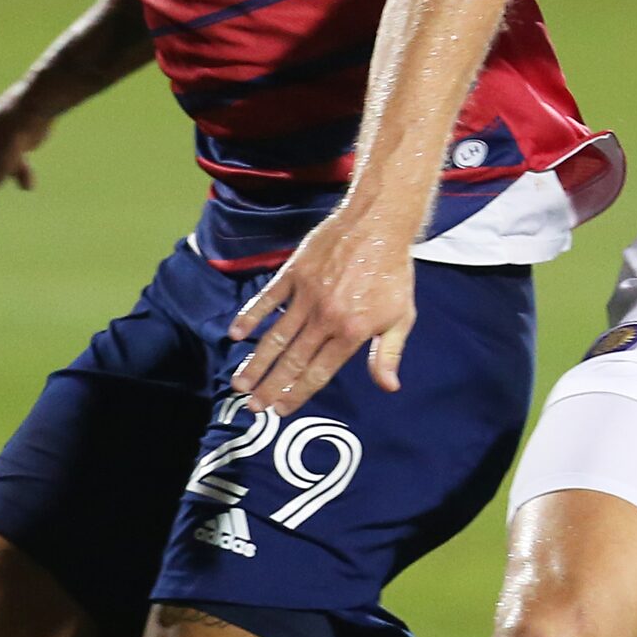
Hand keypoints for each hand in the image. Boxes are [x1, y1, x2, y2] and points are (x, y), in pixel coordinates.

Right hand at [225, 204, 421, 413]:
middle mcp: (325, 317)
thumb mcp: (401, 316)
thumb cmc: (392, 272)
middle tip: (253, 407)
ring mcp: (307, 295)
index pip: (318, 372)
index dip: (297, 395)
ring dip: (256, 362)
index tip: (281, 411)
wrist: (379, 224)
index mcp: (351, 332)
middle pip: (292, 361)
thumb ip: (388, 354)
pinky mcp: (294, 273)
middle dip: (270, 388)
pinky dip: (249, 316)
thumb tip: (388, 386)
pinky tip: (235, 335)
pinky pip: (267, 299)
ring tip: (240, 383)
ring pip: (275, 336)